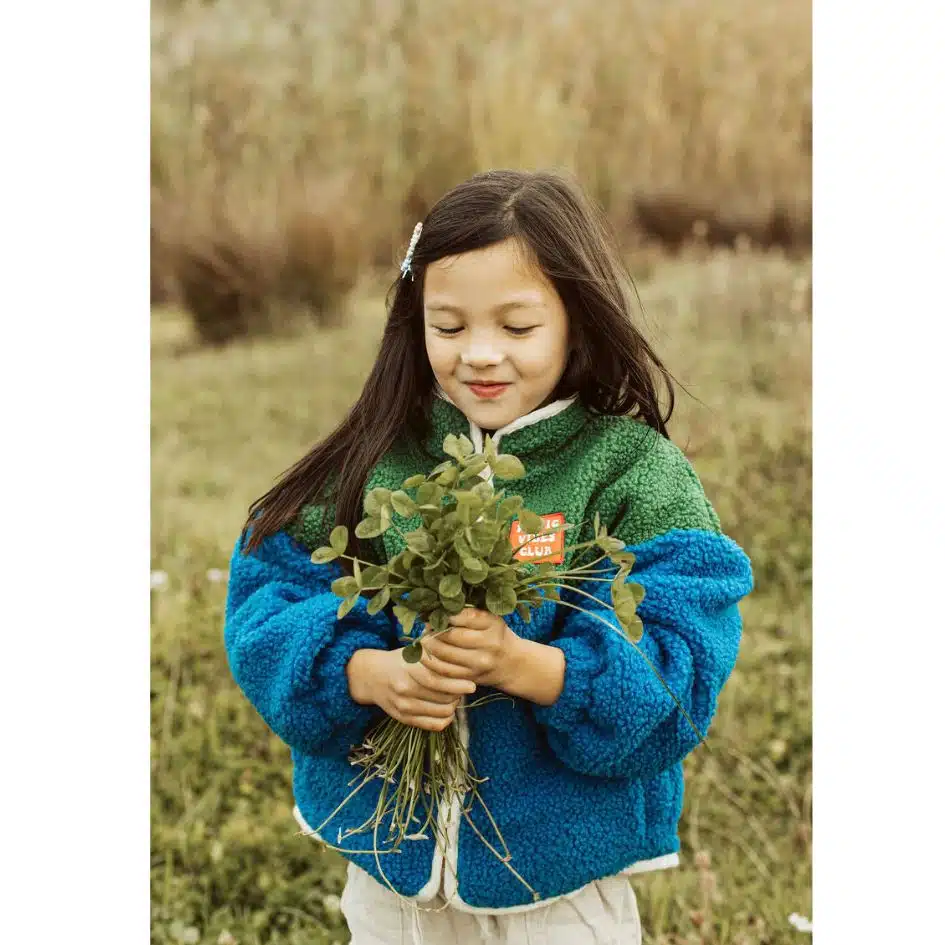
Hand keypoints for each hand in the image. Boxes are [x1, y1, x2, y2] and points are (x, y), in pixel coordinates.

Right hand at [350, 648, 476, 732]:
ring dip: (454, 706)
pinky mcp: (404, 719)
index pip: (439, 680)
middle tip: (464, 688)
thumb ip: (437, 651)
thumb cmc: (400, 660)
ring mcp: (403, 706)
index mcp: (409, 669)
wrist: (372, 676)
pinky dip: (446, 719)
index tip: (472, 683)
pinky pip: (433, 725)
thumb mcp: (415, 651)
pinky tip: (447, 709)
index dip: (458, 684)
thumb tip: (464, 655)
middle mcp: (405, 688)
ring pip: (442, 712)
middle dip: (458, 694)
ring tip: (454, 697)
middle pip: (443, 698)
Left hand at [421, 607, 519, 689]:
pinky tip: (426, 654)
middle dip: (434, 631)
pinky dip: (432, 662)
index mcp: (494, 625)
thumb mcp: (490, 619)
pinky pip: (446, 671)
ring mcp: (480, 663)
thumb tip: (437, 610)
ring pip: (446, 655)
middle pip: (453, 636)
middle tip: (425, 626)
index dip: (446, 614)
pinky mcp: (471, 677)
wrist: (512, 664)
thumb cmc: (495, 635)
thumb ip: (468, 614)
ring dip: (429, 646)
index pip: (465, 616)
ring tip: (423, 640)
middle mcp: (489, 645)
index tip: (435, 612)